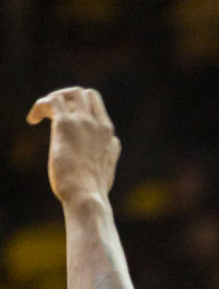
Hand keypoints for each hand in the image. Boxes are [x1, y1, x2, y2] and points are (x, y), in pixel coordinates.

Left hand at [27, 86, 120, 206]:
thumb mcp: (108, 169)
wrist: (86, 196)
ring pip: (71, 93)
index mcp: (108, 136)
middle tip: (54, 115)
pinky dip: (40, 106)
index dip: (80, 110)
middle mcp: (98, 125)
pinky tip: (33, 120)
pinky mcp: (65, 124)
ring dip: (55, 99)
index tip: (68, 124)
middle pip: (85, 95)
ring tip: (43, 116)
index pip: (97, 108)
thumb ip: (111, 153)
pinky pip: (51, 101)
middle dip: (68, 100)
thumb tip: (114, 144)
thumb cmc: (93, 190)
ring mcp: (83, 122)